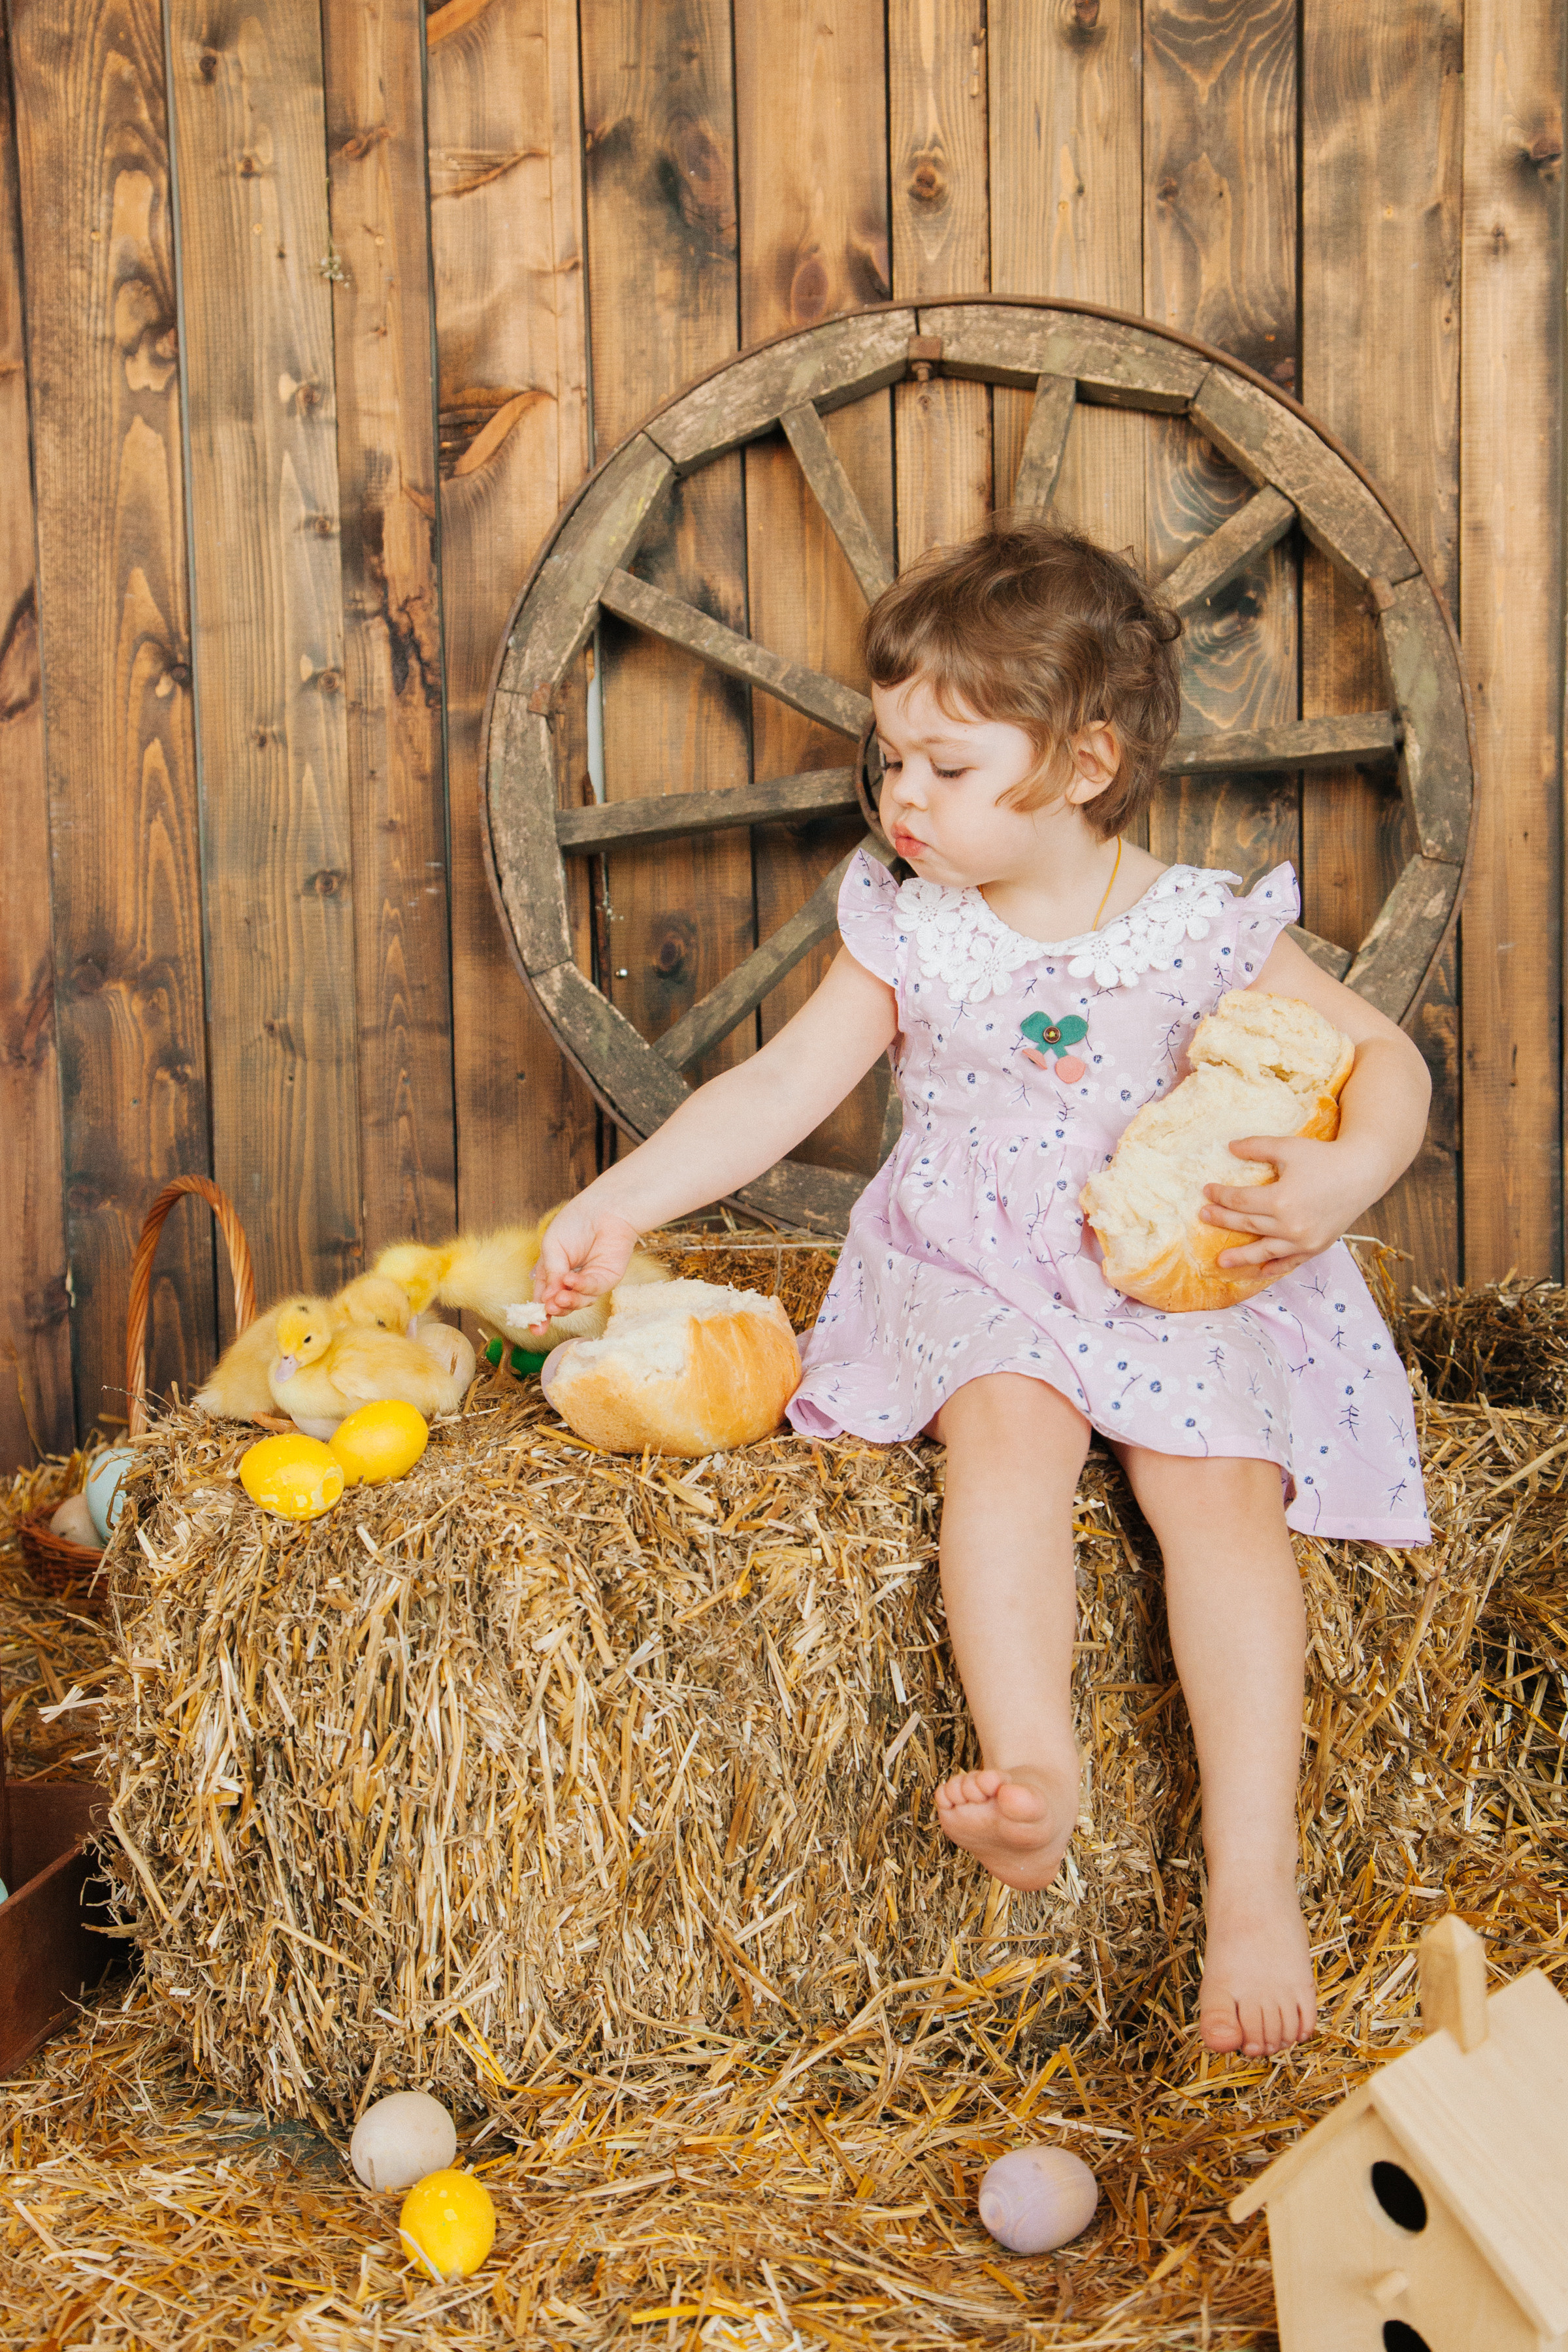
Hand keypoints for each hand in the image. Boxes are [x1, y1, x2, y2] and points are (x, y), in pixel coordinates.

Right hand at [533, 1198, 641, 1315]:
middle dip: (555, 1309)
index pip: (545, 1298)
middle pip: (562, 1305)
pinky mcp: (608, 1279)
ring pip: (579, 1301)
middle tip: (549, 1307)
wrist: (603, 1208)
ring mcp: (591, 1282)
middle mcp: (572, 1282)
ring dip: (568, 1301)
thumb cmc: (575, 1223)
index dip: (539, 1314)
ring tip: (559, 1298)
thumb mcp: (552, 1248)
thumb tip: (547, 1301)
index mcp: (554, 1274)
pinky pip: (594, 1289)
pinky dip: (582, 1287)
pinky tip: (571, 1281)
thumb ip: (551, 1274)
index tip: (534, 1328)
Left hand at [1199, 1133, 1385, 1279]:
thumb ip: (1257, 1147)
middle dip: (1222, 1220)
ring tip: (1220, 1262)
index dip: (1220, 1196)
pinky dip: (1273, 1267)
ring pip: (1264, 1251)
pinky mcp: (1315, 1247)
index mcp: (1280, 1199)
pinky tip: (1259, 1271)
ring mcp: (1303, 1240)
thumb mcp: (1288, 1147)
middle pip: (1246, 1224)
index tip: (1206, 1191)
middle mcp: (1290, 1225)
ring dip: (1241, 1256)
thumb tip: (1229, 1147)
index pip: (1240, 1201)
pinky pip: (1289, 1262)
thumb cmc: (1324, 1157)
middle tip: (1203, 1217)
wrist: (1362, 1173)